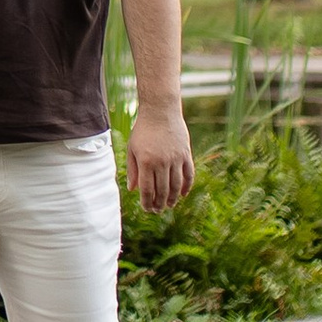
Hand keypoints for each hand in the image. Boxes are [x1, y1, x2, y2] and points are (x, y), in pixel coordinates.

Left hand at [126, 96, 194, 213]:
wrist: (160, 111)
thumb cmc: (143, 130)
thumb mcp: (132, 149)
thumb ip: (132, 170)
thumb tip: (133, 190)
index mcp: (146, 162)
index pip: (147, 190)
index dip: (147, 202)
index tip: (147, 209)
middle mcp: (162, 162)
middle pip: (163, 191)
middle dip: (160, 204)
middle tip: (158, 210)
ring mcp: (176, 158)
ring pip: (176, 186)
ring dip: (173, 199)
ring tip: (170, 205)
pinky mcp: (186, 154)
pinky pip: (189, 175)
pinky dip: (187, 187)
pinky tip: (183, 194)